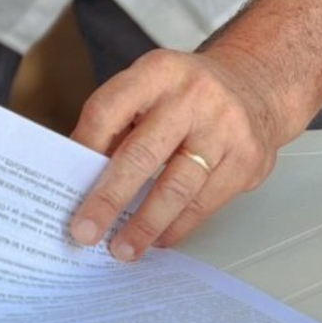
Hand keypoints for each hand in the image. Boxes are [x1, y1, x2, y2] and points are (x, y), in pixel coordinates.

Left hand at [68, 48, 291, 259]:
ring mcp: (225, 129)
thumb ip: (116, 125)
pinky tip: (157, 239)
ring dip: (144, 225)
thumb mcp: (149, 88)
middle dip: (108, 199)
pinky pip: (204, 203)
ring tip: (121, 249)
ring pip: (176, 187)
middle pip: (141, 154)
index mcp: (156, 73)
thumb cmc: (187, 94)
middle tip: (85, 231)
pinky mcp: (247, 160)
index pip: (107, 111)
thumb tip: (79, 180)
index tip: (65, 184)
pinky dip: (176, 226)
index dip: (83, 149)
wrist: (257, 85)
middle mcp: (192, 97)